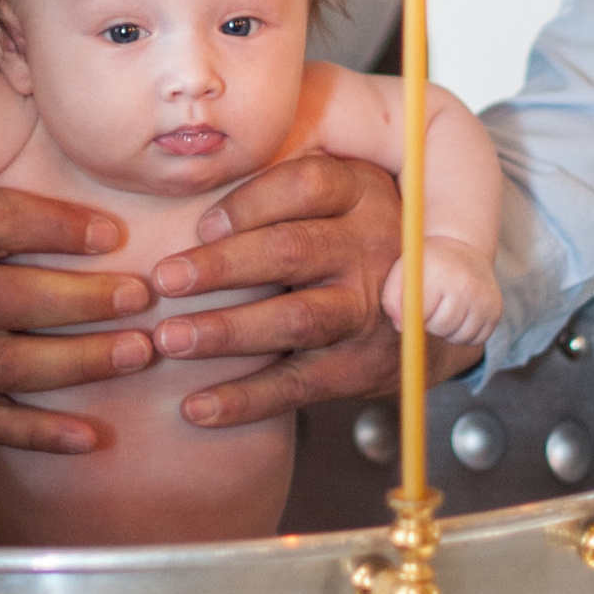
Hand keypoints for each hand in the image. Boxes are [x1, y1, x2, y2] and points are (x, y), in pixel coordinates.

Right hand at [0, 183, 158, 455]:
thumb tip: (14, 54)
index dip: (53, 225)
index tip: (116, 230)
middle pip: (3, 297)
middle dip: (80, 300)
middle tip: (143, 295)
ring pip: (5, 364)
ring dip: (77, 363)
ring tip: (140, 352)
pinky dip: (40, 435)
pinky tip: (93, 436)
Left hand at [150, 152, 486, 427]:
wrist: (429, 315)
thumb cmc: (348, 239)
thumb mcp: (339, 197)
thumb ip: (282, 189)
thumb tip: (183, 189)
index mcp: (362, 192)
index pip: (306, 185)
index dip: (249, 203)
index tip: (200, 225)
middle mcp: (374, 247)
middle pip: (294, 251)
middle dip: (223, 266)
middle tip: (164, 280)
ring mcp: (372, 311)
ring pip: (296, 319)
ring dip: (227, 331)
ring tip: (170, 339)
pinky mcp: (361, 367)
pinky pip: (298, 384)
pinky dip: (245, 399)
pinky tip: (196, 407)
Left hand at [385, 235, 504, 353]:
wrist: (462, 248)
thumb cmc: (427, 265)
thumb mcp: (404, 272)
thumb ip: (393, 300)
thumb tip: (401, 327)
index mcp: (440, 273)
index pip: (422, 315)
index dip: (415, 317)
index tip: (418, 307)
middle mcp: (467, 285)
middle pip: (442, 327)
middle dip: (432, 325)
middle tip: (432, 309)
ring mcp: (485, 298)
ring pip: (460, 337)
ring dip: (448, 332)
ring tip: (446, 310)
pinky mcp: (496, 310)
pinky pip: (477, 339)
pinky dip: (465, 334)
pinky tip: (461, 316)